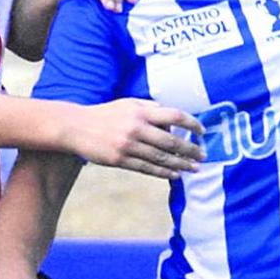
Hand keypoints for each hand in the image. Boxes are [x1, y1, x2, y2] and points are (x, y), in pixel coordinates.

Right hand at [70, 98, 205, 178]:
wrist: (76, 127)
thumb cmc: (106, 114)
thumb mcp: (128, 103)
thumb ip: (151, 108)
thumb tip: (174, 120)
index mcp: (140, 111)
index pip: (174, 115)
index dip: (191, 124)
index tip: (202, 131)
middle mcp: (136, 127)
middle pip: (171, 141)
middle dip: (190, 150)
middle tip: (203, 156)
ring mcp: (128, 145)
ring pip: (161, 158)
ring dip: (181, 165)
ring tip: (194, 168)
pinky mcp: (120, 160)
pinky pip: (147, 168)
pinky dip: (164, 173)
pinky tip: (175, 175)